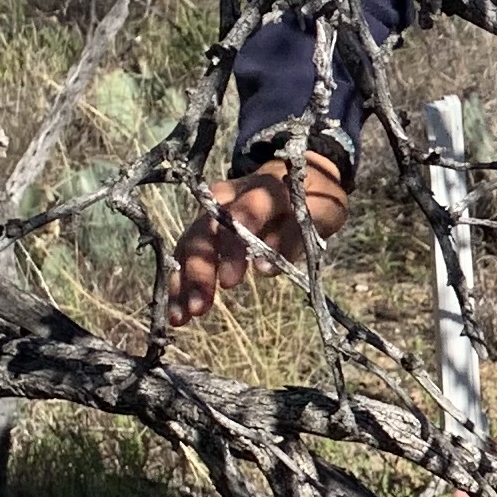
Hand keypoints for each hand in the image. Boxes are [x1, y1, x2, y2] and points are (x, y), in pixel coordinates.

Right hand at [164, 151, 347, 325]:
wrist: (299, 179)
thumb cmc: (314, 200)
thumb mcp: (318, 214)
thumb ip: (293, 238)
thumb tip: (265, 270)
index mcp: (263, 189)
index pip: (244, 214)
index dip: (233, 248)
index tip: (229, 283)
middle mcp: (228, 197)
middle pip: (206, 231)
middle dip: (200, 270)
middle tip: (199, 306)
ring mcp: (211, 211)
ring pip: (189, 244)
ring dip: (183, 281)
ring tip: (180, 317)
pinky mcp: (203, 227)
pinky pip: (186, 254)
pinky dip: (180, 283)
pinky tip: (177, 312)